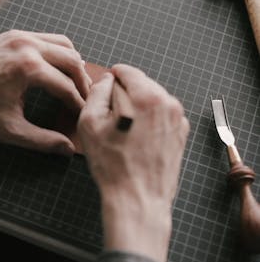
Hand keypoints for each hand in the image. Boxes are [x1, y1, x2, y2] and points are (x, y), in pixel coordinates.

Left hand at [0, 30, 91, 155]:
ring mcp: (21, 37)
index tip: (82, 113)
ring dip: (74, 63)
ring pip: (63, 44)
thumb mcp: (8, 128)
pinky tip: (57, 66)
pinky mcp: (14, 34)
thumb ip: (41, 140)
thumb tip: (65, 148)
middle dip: (82, 81)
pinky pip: (47, 38)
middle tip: (85, 97)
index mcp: (28, 69)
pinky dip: (58, 51)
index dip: (78, 103)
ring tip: (76, 81)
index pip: (66, 86)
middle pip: (72, 61)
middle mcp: (28, 47)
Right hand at [77, 64, 189, 261]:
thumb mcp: (90, 123)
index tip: (102, 91)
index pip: (126, 71)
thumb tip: (105, 80)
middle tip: (108, 118)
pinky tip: (135, 140)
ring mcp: (178, 119)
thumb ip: (97, 93)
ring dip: (135, 109)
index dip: (109, 79)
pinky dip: (147, 122)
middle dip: (123, 96)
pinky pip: (159, 116)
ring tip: (122, 133)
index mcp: (147, 96)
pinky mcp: (181, 134)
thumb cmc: (113, 165)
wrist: (137, 198)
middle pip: (140, 85)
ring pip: (150, 100)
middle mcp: (168, 103)